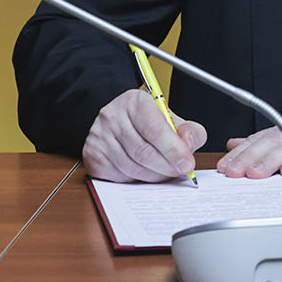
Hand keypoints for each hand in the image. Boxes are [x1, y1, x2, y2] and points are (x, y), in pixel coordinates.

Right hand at [82, 88, 206, 182]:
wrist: (121, 122)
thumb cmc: (150, 122)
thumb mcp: (174, 119)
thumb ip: (190, 131)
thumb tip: (188, 145)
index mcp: (135, 102)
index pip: (154, 129)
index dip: (173, 150)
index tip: (187, 164)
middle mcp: (112, 116)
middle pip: (142, 152)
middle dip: (166, 167)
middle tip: (180, 171)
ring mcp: (98, 136)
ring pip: (131, 167)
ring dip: (153, 176)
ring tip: (164, 171)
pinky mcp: (91, 155)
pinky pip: (118, 177)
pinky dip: (136, 180)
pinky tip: (145, 171)